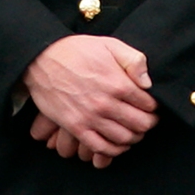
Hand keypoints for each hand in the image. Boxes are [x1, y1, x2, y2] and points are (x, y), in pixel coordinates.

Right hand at [24, 35, 158, 158]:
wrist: (41, 58)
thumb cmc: (76, 50)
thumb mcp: (108, 44)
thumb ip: (133, 60)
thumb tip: (148, 82)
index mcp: (117, 82)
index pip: (148, 105)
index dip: (153, 107)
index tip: (150, 106)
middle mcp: (106, 103)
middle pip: (140, 125)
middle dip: (147, 124)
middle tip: (146, 120)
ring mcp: (90, 117)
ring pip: (124, 139)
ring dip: (133, 137)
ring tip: (133, 131)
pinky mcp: (76, 127)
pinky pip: (102, 148)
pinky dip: (114, 150)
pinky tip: (117, 143)